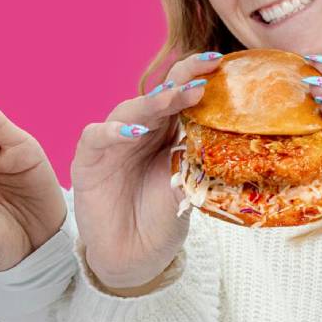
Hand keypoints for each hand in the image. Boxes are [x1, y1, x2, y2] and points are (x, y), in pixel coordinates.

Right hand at [70, 52, 224, 291]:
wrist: (132, 258)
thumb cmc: (161, 219)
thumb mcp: (188, 189)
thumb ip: (200, 164)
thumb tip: (234, 143)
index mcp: (167, 132)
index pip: (181, 96)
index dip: (196, 77)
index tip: (219, 63)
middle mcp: (139, 130)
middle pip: (156, 96)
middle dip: (179, 83)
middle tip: (202, 75)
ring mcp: (111, 143)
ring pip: (128, 111)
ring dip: (151, 103)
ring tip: (173, 97)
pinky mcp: (87, 161)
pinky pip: (96, 137)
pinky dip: (112, 132)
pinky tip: (132, 133)